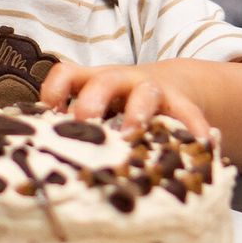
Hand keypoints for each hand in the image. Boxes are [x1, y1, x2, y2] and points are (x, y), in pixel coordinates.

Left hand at [38, 61, 210, 136]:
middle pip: (103, 81)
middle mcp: (120, 82)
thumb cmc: (118, 112)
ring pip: (145, 92)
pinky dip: (194, 129)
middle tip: (84, 121)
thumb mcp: (96, 113)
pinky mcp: (180, 104)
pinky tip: (200, 147)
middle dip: (92, 100)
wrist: (170, 88)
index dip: (54, 91)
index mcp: (91, 83)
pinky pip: (189, 114)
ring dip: (139, 111)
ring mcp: (151, 90)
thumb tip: (41, 168)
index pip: (66, 74)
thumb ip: (73, 130)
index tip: (48, 115)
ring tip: (134, 133)